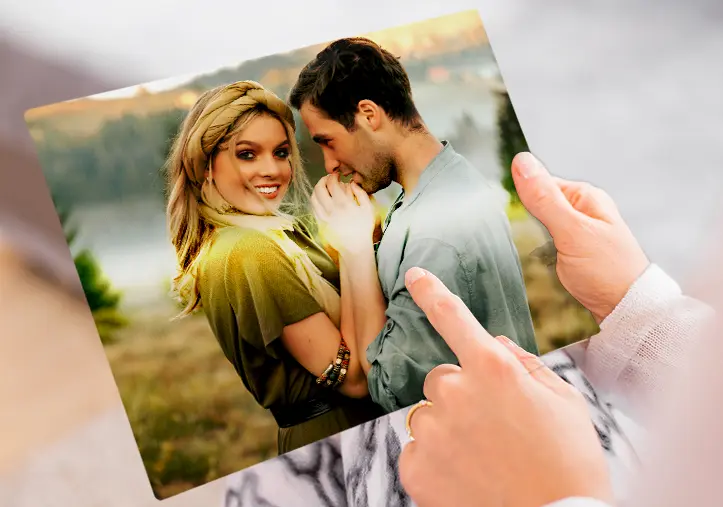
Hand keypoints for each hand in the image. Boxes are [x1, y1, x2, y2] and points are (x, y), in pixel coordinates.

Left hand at [311, 173, 375, 254]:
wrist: (354, 247)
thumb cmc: (363, 228)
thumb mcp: (368, 209)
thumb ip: (361, 193)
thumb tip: (353, 183)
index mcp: (343, 203)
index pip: (332, 183)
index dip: (333, 176)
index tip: (336, 175)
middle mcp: (330, 209)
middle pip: (319, 188)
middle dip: (322, 180)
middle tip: (328, 179)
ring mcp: (323, 216)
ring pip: (313, 197)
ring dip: (317, 189)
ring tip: (323, 188)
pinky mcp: (320, 223)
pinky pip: (313, 208)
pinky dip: (315, 200)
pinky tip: (321, 199)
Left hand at [398, 267, 612, 506]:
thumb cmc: (569, 462)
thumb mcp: (564, 402)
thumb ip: (524, 364)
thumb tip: (495, 343)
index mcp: (494, 369)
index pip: (453, 318)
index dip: (431, 292)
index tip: (413, 274)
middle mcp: (456, 393)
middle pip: (440, 378)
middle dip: (460, 393)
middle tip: (492, 426)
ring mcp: (432, 432)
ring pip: (428, 415)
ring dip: (448, 429)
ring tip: (484, 457)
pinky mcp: (416, 468)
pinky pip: (417, 450)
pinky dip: (436, 461)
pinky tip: (466, 476)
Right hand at [513, 152, 649, 322]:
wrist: (628, 311)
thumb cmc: (608, 272)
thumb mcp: (571, 231)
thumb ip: (544, 198)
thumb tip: (521, 162)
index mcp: (584, 196)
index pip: (540, 183)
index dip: (524, 199)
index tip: (518, 217)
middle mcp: (583, 210)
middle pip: (538, 206)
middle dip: (528, 222)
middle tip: (534, 241)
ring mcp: (579, 231)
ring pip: (539, 226)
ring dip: (532, 240)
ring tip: (539, 254)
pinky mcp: (574, 251)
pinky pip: (546, 243)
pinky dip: (539, 252)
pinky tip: (542, 263)